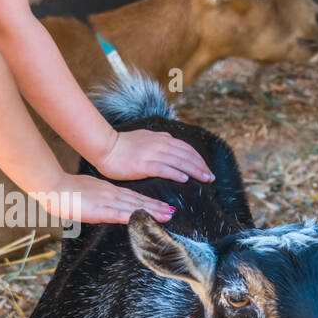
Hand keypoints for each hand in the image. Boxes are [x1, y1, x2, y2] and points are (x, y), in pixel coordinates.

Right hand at [34, 174, 175, 227]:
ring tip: (167, 214)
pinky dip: (134, 216)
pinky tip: (144, 219)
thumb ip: (100, 198)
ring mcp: (107, 202)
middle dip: (156, 207)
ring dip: (151, 211)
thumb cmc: (67, 192)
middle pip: (138, 201)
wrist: (55, 188)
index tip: (163, 206)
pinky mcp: (100, 210)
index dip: (149, 202)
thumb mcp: (88, 193)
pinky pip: (120, 214)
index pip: (133, 197)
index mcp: (109, 191)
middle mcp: (112, 196)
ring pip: (133, 206)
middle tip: (173, 211)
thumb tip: (107, 205)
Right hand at [96, 128, 214, 184]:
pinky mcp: (143, 164)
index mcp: (160, 138)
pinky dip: (176, 173)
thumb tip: (170, 142)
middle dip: (201, 166)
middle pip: (186, 155)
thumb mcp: (145, 138)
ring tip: (204, 179)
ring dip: (194, 170)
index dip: (198, 158)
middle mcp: (159, 144)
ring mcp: (152, 154)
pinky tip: (184, 179)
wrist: (105, 147)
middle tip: (211, 177)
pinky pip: (164, 168)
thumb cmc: (122, 146)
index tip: (206, 168)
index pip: (186, 147)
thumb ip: (158, 141)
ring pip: (179, 161)